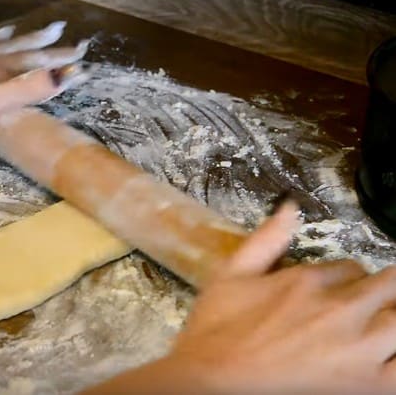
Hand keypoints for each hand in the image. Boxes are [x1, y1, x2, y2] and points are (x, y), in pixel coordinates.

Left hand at [0, 21, 92, 129]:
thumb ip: (24, 90)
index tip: (86, 63)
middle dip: (52, 49)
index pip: (39, 67)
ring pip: (6, 44)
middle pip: (26, 52)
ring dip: (29, 39)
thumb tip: (64, 77)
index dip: (63, 66)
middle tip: (74, 40)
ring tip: (46, 30)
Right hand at [84, 202, 395, 394]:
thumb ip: (265, 240)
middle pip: (389, 286)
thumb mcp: (228, 276)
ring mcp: (358, 348)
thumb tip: (290, 207)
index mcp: (307, 281)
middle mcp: (339, 309)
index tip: (333, 292)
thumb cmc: (213, 334)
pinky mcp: (367, 384)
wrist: (208, 383)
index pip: (351, 267)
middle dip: (378, 293)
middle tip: (358, 310)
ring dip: (390, 320)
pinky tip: (380, 358)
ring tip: (371, 330)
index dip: (345, 278)